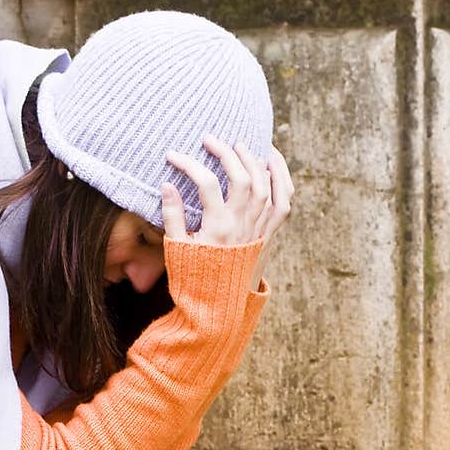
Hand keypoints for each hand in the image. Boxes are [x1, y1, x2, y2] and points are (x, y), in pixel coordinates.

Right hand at [162, 135, 293, 289]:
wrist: (216, 309)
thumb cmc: (193, 280)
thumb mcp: (176, 249)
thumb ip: (172, 216)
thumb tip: (167, 184)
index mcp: (217, 229)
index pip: (207, 184)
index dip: (189, 164)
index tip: (173, 155)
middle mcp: (242, 227)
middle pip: (242, 178)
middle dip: (226, 153)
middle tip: (210, 140)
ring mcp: (258, 231)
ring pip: (266, 186)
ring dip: (254, 160)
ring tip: (240, 145)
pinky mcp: (267, 236)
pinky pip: (283, 203)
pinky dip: (281, 180)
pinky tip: (271, 161)